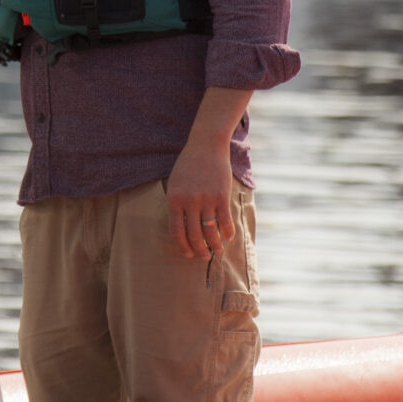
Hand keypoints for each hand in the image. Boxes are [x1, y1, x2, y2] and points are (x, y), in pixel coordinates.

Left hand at [165, 139, 236, 262]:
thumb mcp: (175, 183)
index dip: (182, 247)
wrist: (206, 145)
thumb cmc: (188, 164)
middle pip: (194, 235)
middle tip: (203, 257)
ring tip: (217, 250)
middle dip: (199, 250)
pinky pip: (225, 221)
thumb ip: (176, 204)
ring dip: (215, 245)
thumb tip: (181, 228)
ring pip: (210, 231)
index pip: (176, 232)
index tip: (188, 254)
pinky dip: (227, 232)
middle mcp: (189, 202)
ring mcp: (206, 199)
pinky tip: (228, 237)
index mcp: (174, 199)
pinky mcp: (221, 196)